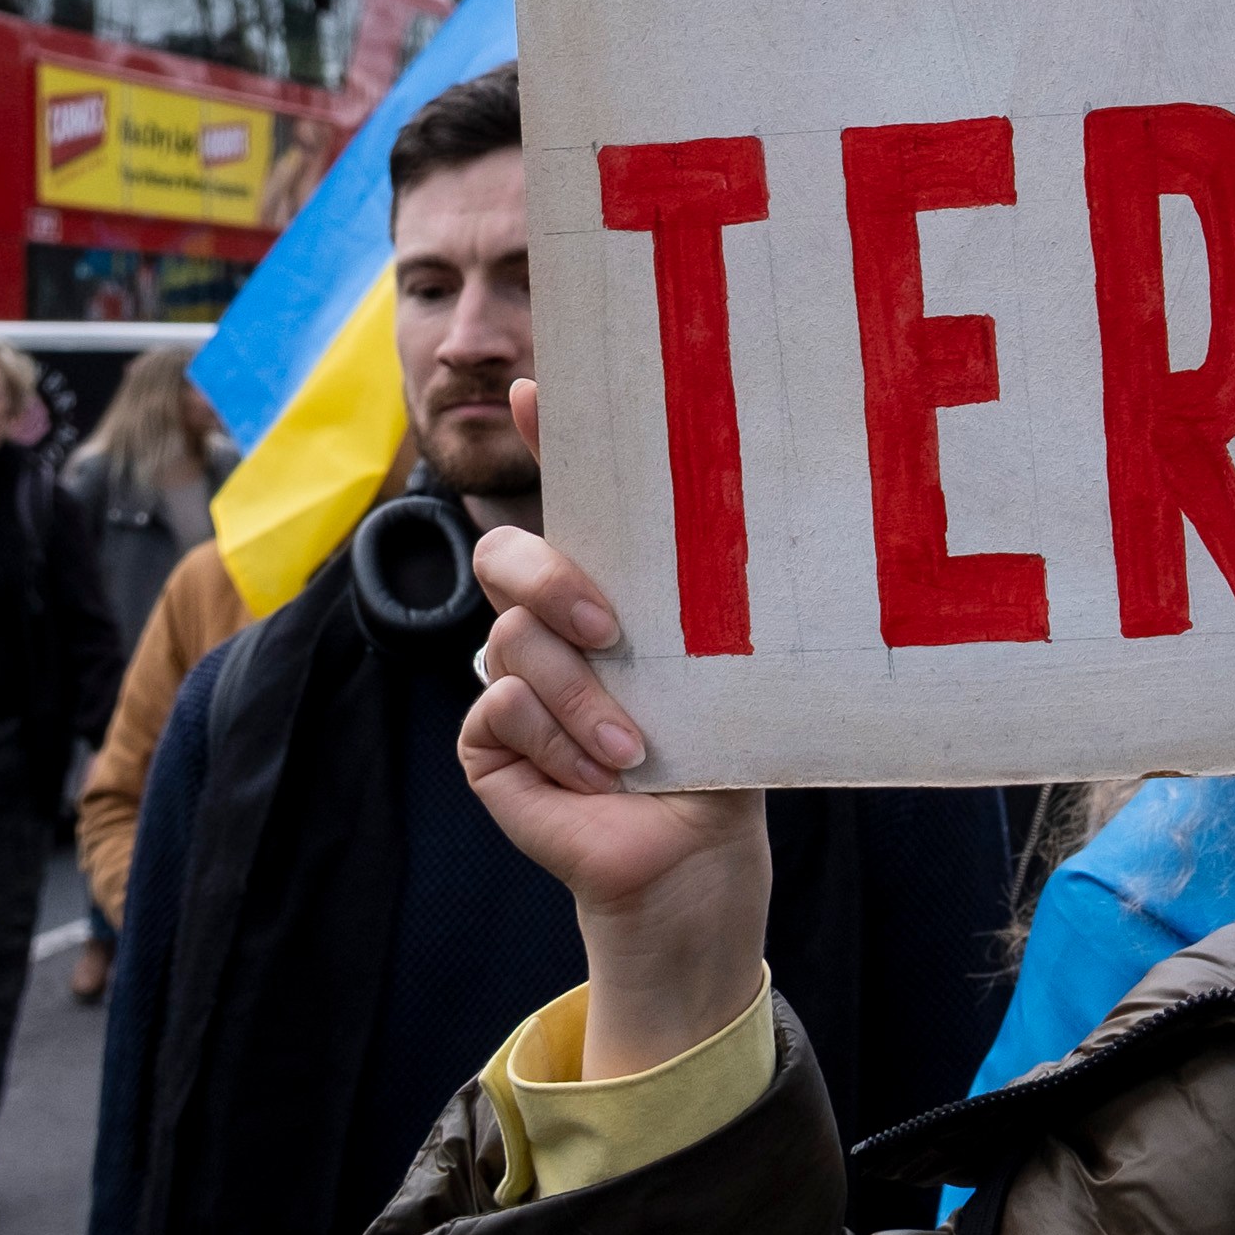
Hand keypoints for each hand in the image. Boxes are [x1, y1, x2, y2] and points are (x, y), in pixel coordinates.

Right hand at [461, 379, 768, 1077]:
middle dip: (551, 580)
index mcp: (615, 583)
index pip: (574, 493)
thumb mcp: (721, 663)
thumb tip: (748, 509)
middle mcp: (552, 618)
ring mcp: (510, 676)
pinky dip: (556, 746)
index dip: (547, 434)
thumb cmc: (720, 747)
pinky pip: (498, 711)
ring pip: (511, 643)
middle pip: (506, 553)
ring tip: (634, 752)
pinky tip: (598, 779)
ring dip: (582, 703)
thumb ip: (704, 603)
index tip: (537, 383)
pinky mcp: (487, 740)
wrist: (696, 851)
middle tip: (610, 629)